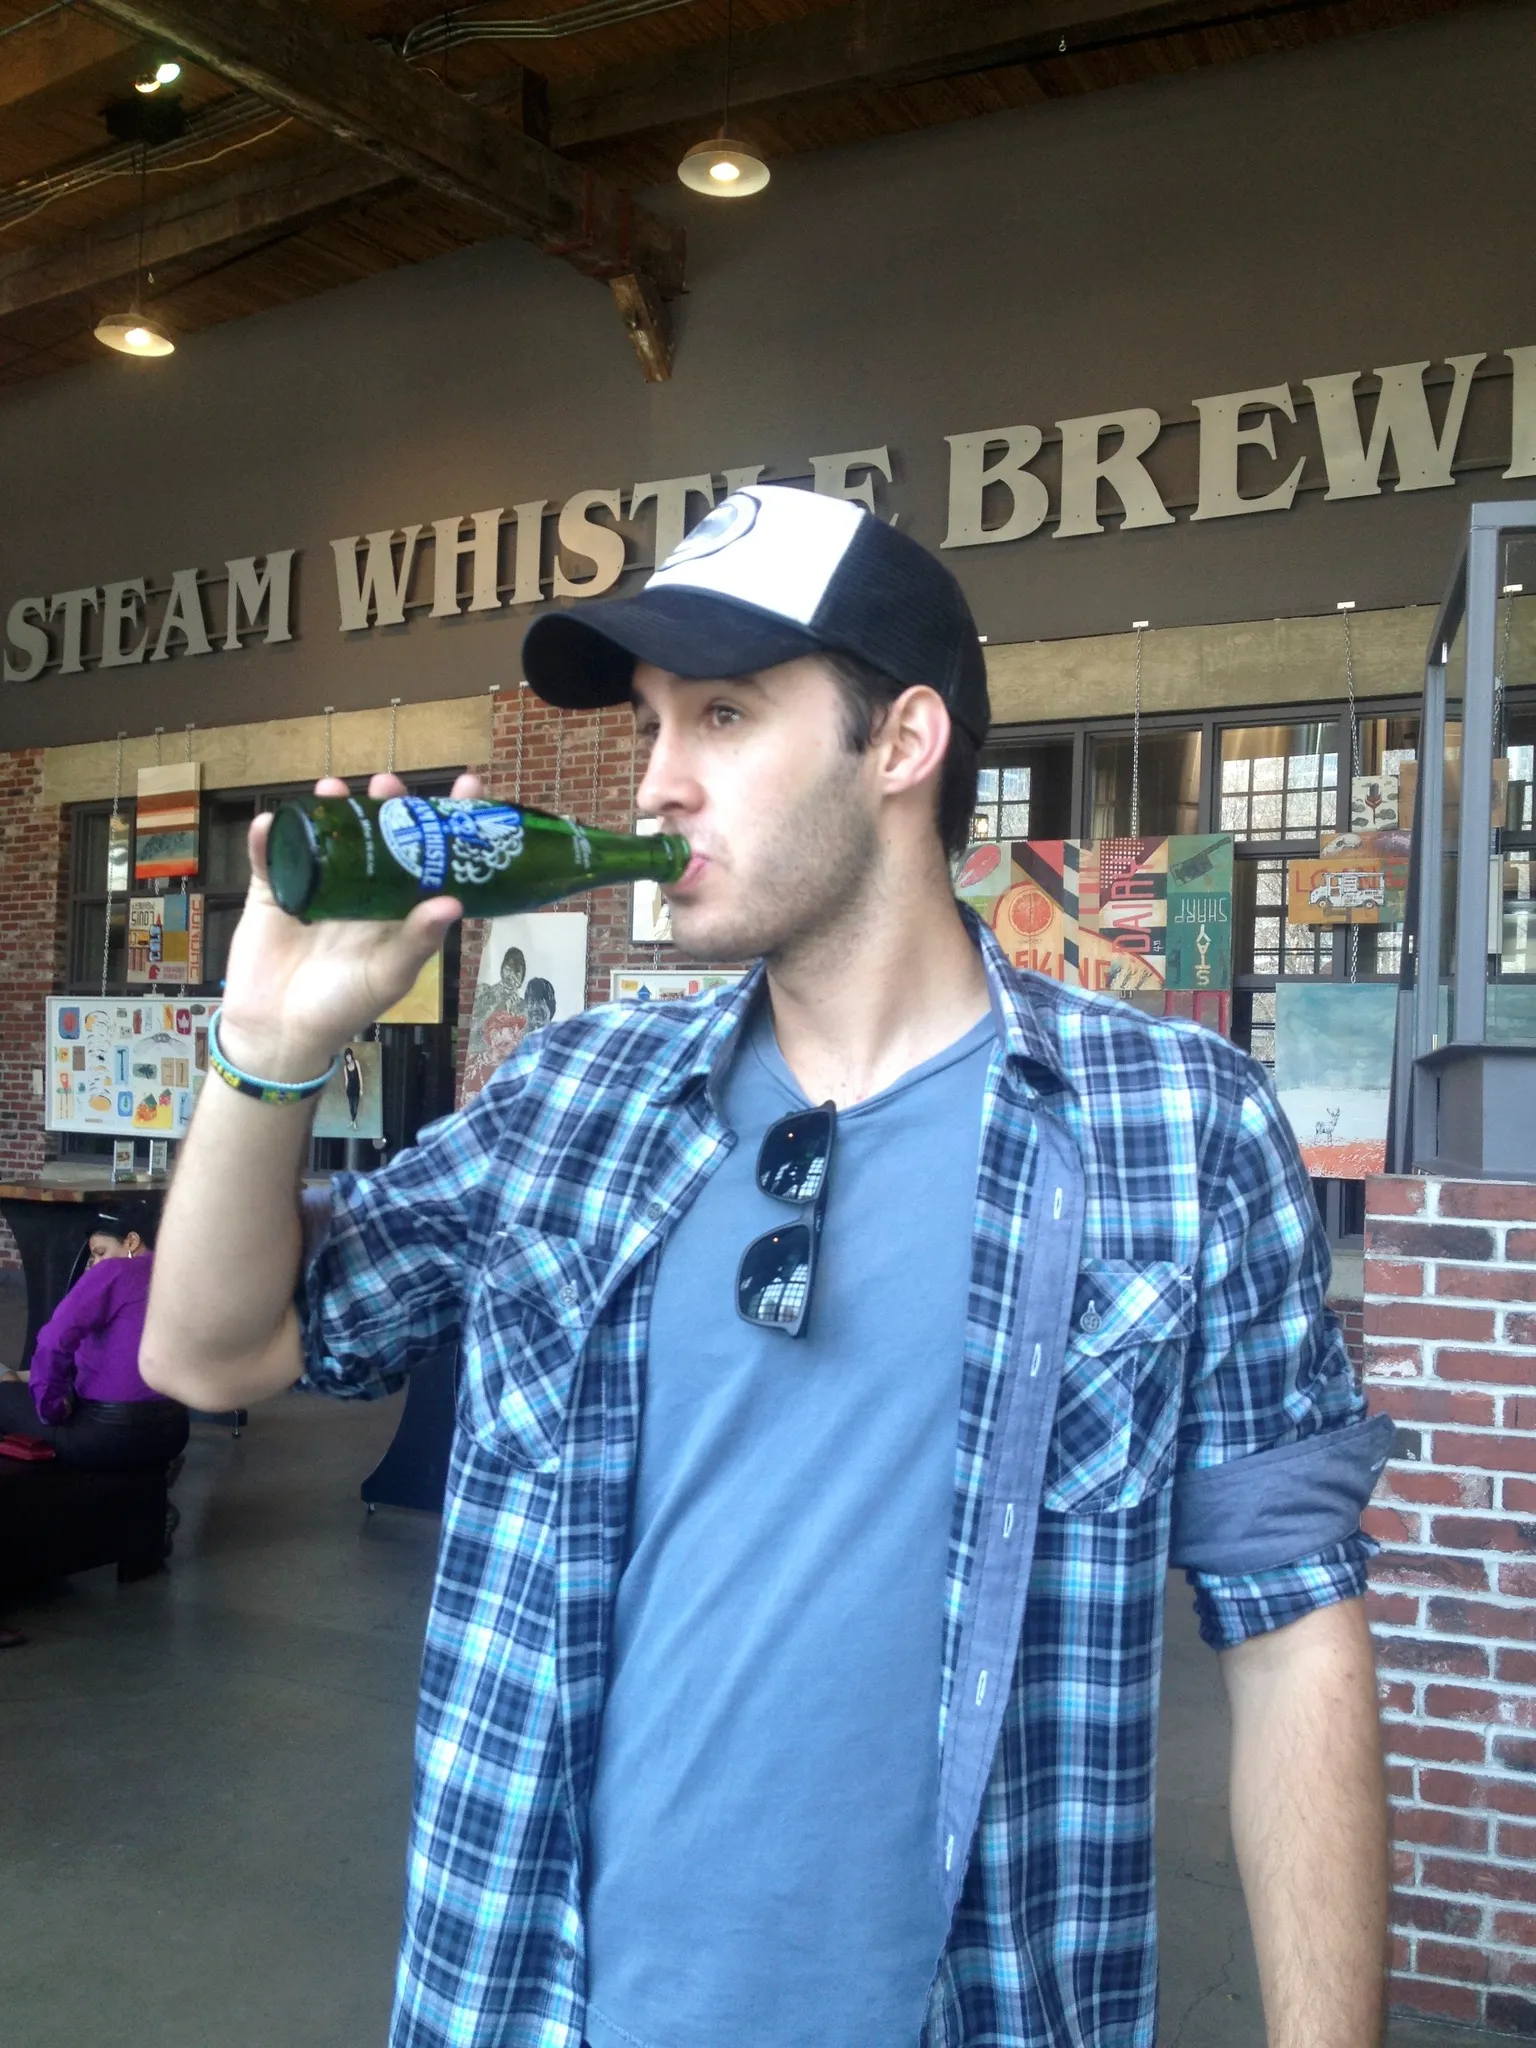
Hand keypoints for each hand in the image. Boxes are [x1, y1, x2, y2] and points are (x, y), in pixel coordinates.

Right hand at [217, 770, 483, 1081]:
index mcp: (396, 909)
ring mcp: (315, 889)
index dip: (448, 822)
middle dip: (387, 805)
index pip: (430, 857)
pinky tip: (269, 823)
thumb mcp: (388, 976)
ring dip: (329, 809)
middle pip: (379, 835)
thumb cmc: (342, 1008)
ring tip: (333, 788)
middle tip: (388, 783)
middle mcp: (361, 892)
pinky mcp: (272, 894)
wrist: (278, 1034)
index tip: (467, 784)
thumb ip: (418, 941)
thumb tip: (453, 903)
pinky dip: (267, 840)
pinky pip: (269, 859)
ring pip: (325, 837)